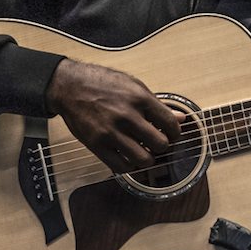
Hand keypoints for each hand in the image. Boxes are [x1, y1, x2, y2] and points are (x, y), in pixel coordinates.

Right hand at [44, 58, 181, 173]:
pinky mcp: (96, 144)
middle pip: (160, 144)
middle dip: (162, 146)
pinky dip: (129, 166)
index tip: (172, 134)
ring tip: (144, 152)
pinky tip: (128, 157)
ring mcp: (111, 132)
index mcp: (139, 98)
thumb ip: (157, 104)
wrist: (70, 86)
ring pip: (143, 159)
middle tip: (157, 143)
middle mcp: (127, 116)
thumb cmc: (102, 82)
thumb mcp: (133, 85)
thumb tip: (181, 118)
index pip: (170, 124)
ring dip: (148, 159)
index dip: (175, 133)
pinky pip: (120, 166)